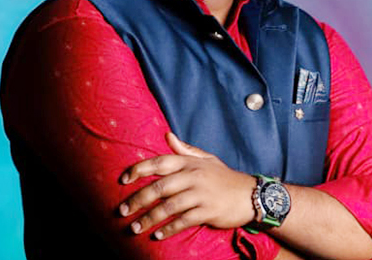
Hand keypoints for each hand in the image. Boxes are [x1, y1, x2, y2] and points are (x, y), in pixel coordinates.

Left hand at [119, 132, 255, 238]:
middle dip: (138, 199)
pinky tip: (157, 236)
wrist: (250, 194)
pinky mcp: (207, 211)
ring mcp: (200, 194)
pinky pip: (183, 221)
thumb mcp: (206, 159)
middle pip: (159, 187)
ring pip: (168, 207)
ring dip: (149, 219)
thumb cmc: (223, 176)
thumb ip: (185, 150)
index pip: (159, 162)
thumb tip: (167, 135)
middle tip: (122, 210)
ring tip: (134, 228)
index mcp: (190, 163)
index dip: (139, 169)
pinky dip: (168, 229)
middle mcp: (193, 176)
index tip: (123, 179)